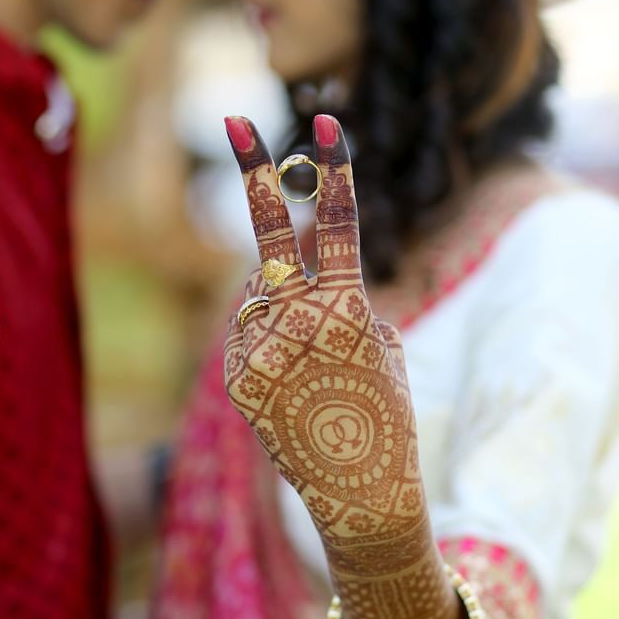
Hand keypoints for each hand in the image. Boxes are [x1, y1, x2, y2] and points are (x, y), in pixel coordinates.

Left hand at [223, 114, 422, 551]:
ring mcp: (259, 353)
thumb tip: (287, 266)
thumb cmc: (386, 417)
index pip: (334, 225)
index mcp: (347, 313)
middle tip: (232, 120)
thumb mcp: (382, 345)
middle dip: (255, 176)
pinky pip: (247, 331)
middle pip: (269, 239)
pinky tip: (290, 376)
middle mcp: (295, 327)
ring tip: (309, 357)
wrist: (361, 498)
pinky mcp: (236, 378)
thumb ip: (339, 295)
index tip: (326, 122)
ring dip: (279, 302)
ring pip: (260, 293)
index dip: (332, 172)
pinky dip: (265, 337)